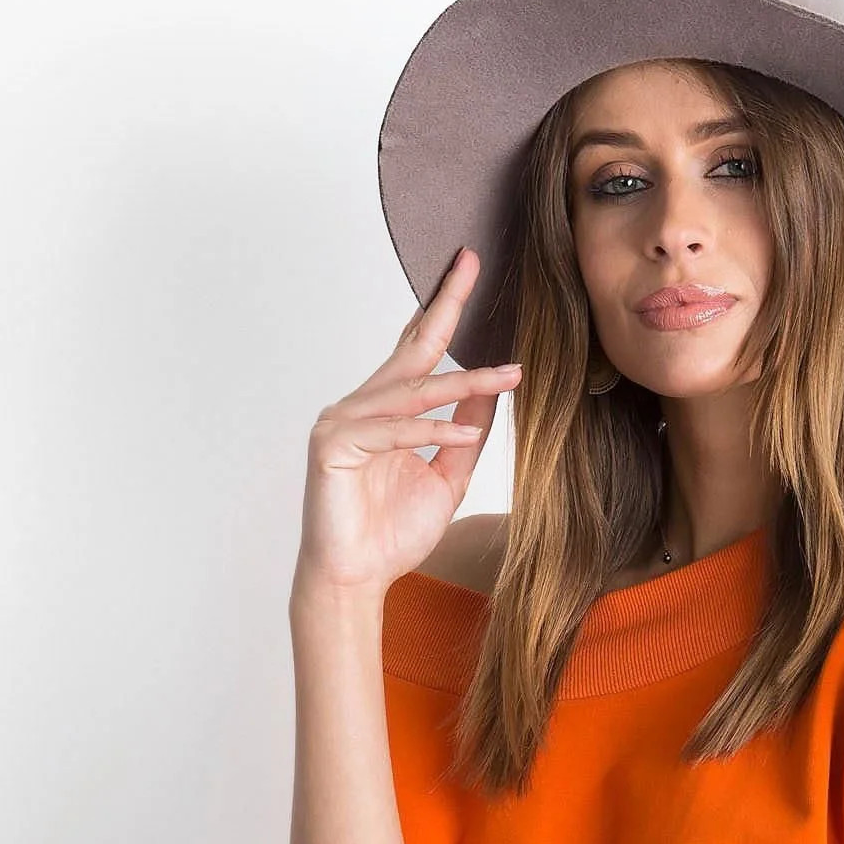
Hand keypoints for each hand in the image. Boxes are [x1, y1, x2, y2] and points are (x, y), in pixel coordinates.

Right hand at [294, 245, 522, 601]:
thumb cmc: (393, 533)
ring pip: (411, 392)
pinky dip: (432, 432)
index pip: (418, 349)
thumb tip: (491, 389)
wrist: (357, 578)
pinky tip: (466, 432)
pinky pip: (393, 432)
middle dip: (443, 306)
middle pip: (411, 350)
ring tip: (510, 375)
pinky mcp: (333, 447)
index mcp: (386, 409)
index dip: (442, 309)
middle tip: (470, 266)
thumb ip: (465, 432)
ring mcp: (342, 422)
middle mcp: (360, 405)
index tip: (467, 269)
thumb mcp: (448, 475)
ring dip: (464, 384)